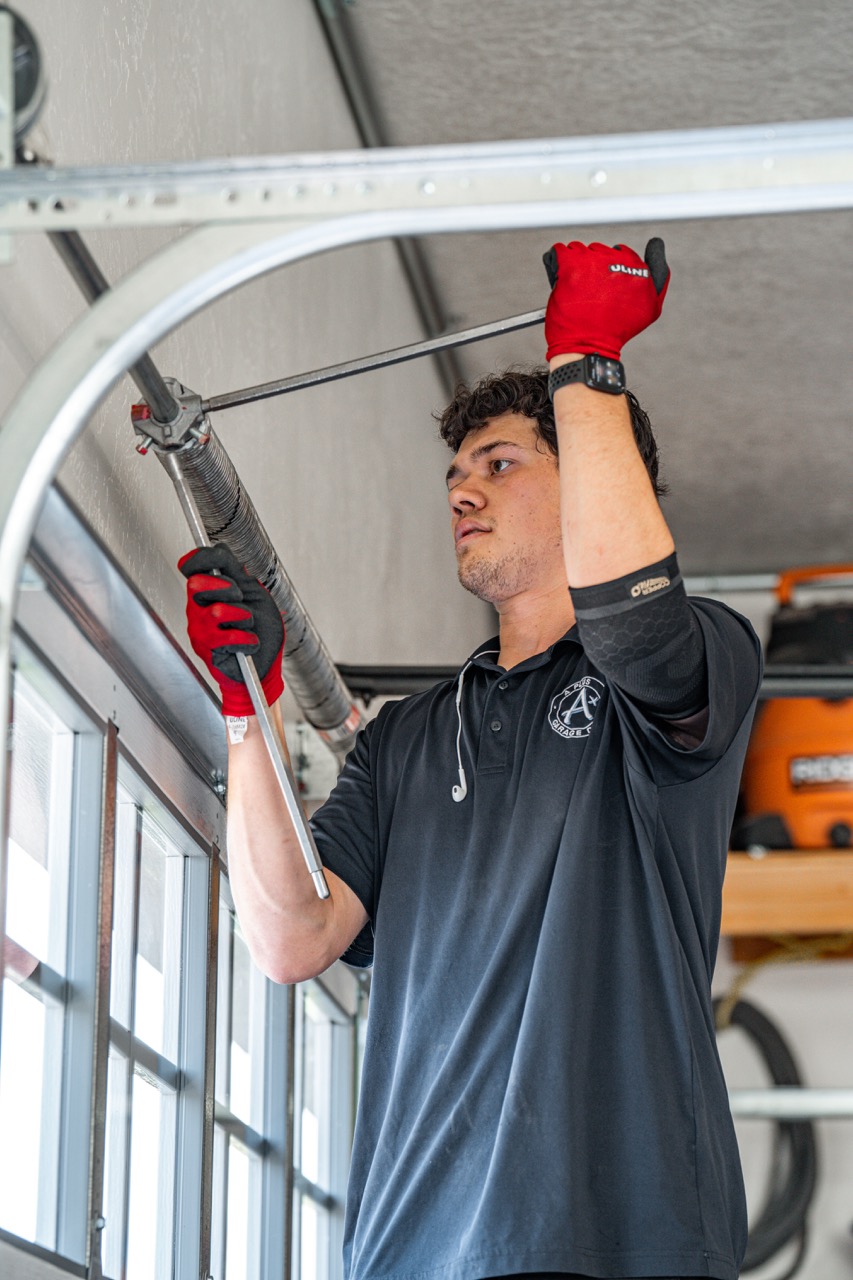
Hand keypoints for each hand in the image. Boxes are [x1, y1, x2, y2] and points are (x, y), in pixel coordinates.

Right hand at [179, 544, 284, 716]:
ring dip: (243, 617)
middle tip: (240, 597)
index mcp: (208, 592)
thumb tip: (218, 548)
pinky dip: (248, 640)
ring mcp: (200, 631)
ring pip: (216, 611)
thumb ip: (235, 571)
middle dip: (226, 586)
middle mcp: (198, 610)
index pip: (192, 567)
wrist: (265, 664)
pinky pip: (229, 638)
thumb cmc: (259, 630)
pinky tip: (250, 643)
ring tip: (249, 625)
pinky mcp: (207, 652)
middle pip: (196, 584)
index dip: (199, 557)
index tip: (216, 558)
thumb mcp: (253, 593)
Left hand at [542, 238, 669, 360]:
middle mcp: (617, 260)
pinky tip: (561, 281)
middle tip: (590, 295)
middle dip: (592, 269)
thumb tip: (656, 245)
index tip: (604, 288)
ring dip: (575, 267)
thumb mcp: (651, 307)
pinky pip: (559, 252)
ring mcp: (593, 262)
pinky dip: (556, 263)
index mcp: (638, 268)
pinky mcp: (570, 266)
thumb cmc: (616, 332)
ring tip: (576, 292)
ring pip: (579, 251)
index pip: (620, 252)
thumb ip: (659, 274)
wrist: (589, 348)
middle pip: (599, 251)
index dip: (609, 270)